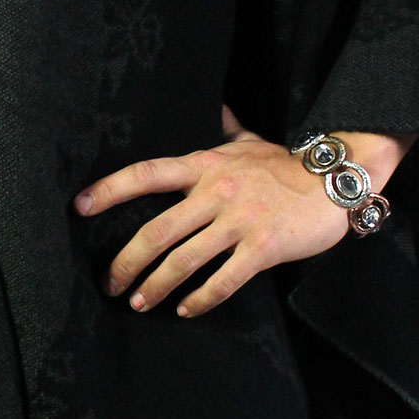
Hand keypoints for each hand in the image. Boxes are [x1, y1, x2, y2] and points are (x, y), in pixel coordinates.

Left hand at [72, 107, 413, 318]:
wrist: (337, 181)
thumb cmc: (289, 165)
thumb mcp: (251, 142)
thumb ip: (228, 129)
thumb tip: (219, 107)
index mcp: (205, 165)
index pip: (146, 174)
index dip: (110, 190)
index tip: (80, 207)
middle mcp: (216, 192)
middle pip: (156, 231)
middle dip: (125, 262)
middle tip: (110, 284)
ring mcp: (239, 221)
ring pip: (183, 260)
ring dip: (156, 287)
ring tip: (140, 302)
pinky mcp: (262, 249)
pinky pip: (222, 280)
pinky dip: (199, 300)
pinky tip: (186, 310)